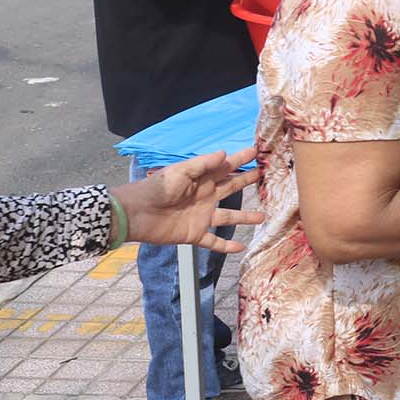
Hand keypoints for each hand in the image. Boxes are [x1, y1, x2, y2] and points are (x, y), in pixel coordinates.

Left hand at [110, 148, 263, 252]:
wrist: (135, 213)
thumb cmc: (156, 188)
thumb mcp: (180, 171)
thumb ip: (203, 164)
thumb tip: (225, 153)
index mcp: (201, 180)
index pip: (225, 167)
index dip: (240, 160)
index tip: (256, 152)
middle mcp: (205, 197)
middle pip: (231, 188)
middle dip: (246, 181)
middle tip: (264, 175)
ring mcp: (201, 216)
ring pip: (229, 217)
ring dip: (245, 217)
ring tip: (263, 216)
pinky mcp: (195, 234)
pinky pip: (214, 241)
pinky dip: (227, 246)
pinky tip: (241, 248)